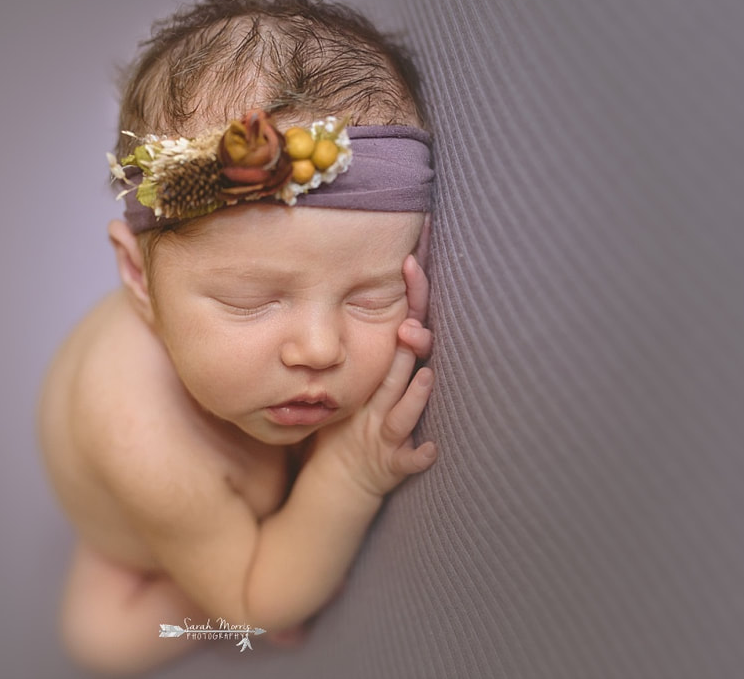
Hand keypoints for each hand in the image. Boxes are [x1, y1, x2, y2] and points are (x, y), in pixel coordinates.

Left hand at [312, 254, 436, 498]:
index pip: (403, 327)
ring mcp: (396, 430)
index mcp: (385, 374)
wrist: (345, 480)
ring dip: (418, 393)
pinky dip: (418, 455)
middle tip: (409, 325)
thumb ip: (343, 340)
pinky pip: (408, 459)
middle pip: (408, 362)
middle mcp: (396, 398)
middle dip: (414, 341)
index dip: (412, 296)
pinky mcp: (394, 462)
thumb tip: (316, 286)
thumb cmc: (345, 425)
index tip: (410, 263)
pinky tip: (427, 450)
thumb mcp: (345, 378)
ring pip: (408, 407)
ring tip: (426, 375)